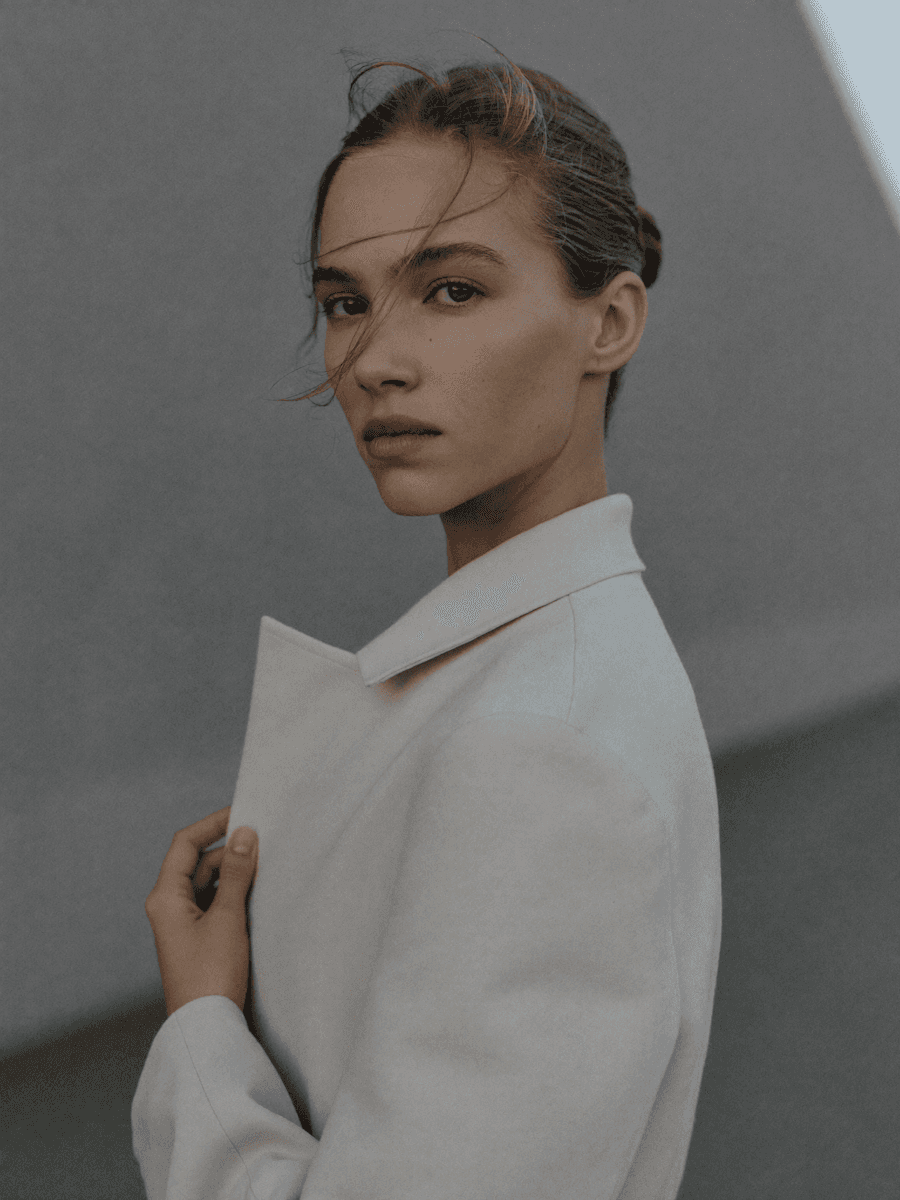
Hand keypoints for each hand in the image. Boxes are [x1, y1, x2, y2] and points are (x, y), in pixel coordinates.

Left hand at [144, 806, 257, 1016]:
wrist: (207, 1028)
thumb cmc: (211, 974)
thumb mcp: (227, 917)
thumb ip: (237, 873)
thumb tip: (244, 834)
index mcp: (165, 897)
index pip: (185, 844)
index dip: (212, 824)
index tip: (243, 813)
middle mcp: (169, 906)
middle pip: (198, 862)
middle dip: (229, 849)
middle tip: (264, 842)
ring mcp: (183, 924)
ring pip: (208, 883)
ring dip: (234, 872)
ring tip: (265, 866)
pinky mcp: (198, 939)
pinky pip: (214, 903)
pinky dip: (234, 893)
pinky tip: (257, 892)